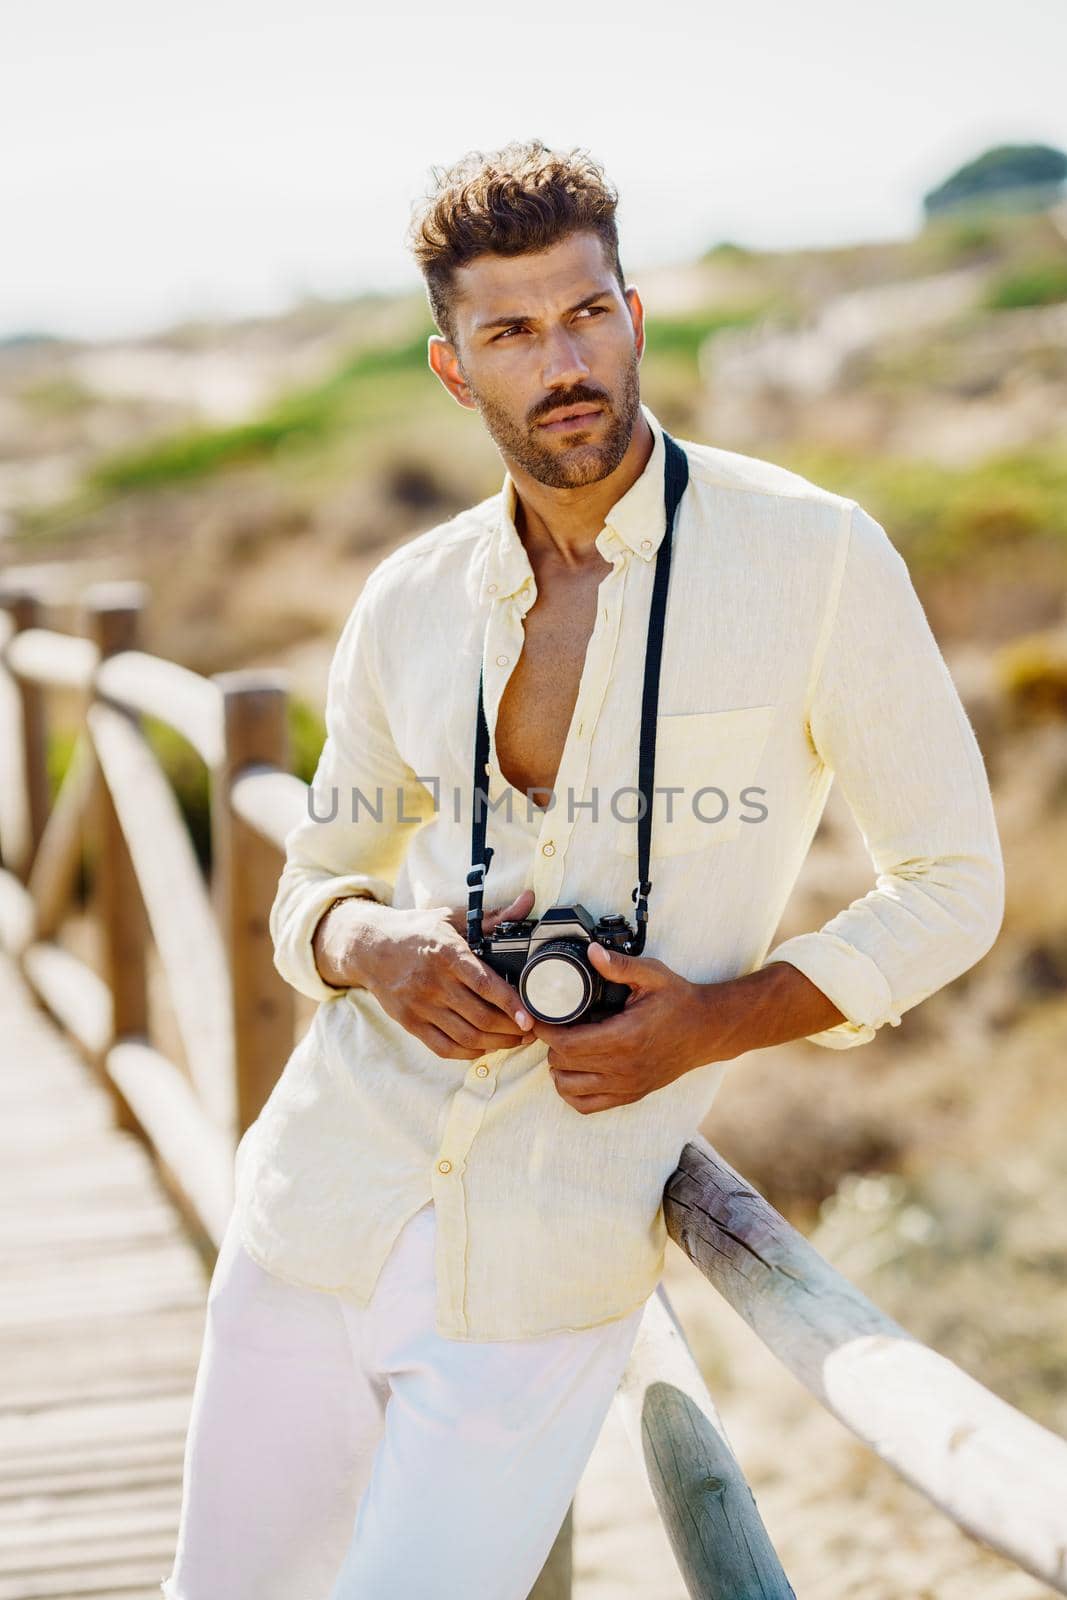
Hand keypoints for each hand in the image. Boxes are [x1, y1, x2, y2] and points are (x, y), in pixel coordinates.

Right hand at [342, 889, 539, 1060]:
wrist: (369, 945)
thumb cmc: (417, 930)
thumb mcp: (452, 918)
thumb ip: (493, 917)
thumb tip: (528, 900)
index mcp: (447, 953)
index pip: (484, 984)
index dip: (510, 1004)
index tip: (530, 1019)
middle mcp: (433, 982)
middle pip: (480, 1017)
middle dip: (511, 1030)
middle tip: (531, 1032)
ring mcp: (420, 1006)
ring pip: (466, 1036)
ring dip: (497, 1044)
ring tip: (515, 1040)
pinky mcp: (410, 1023)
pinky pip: (444, 1048)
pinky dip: (470, 1053)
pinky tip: (486, 1047)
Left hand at [530, 941, 736, 1113]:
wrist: (708, 1030)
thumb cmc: (680, 1002)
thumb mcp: (652, 975)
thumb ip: (619, 965)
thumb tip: (591, 951)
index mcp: (624, 1037)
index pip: (567, 1043)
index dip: (546, 1031)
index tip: (542, 1017)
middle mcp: (623, 1067)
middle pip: (563, 1065)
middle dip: (551, 1045)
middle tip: (553, 1027)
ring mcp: (626, 1085)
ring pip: (569, 1089)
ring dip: (559, 1069)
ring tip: (563, 1048)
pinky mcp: (631, 1094)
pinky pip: (587, 1106)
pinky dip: (572, 1093)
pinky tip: (574, 1073)